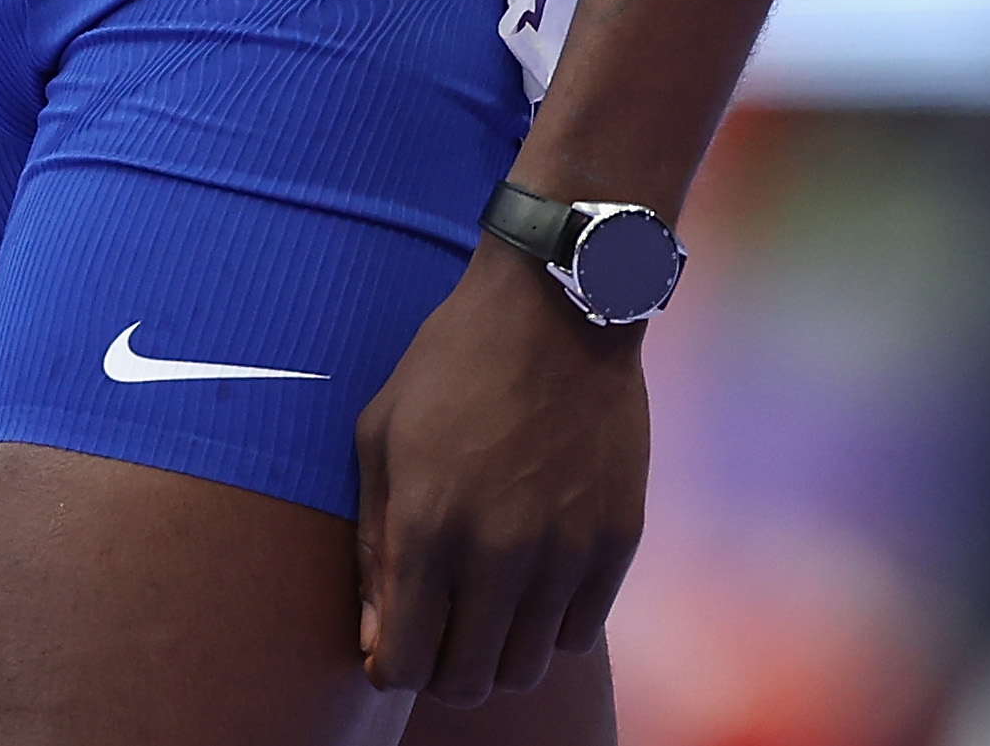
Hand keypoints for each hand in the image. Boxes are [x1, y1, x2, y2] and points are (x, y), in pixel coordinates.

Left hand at [353, 236, 648, 701]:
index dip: (388, 666)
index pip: (403, 664)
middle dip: (441, 667)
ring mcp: (564, 553)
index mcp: (428, 524)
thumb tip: (375, 640)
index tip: (390, 644)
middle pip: (466, 681)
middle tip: (437, 626)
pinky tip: (532, 575)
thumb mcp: (381, 433)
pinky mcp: (615, 544)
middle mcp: (498, 553)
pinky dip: (549, 624)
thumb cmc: (451, 364)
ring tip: (484, 602)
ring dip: (496, 651)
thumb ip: (373, 543)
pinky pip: (576, 635)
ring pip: (524, 669)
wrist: (555, 308)